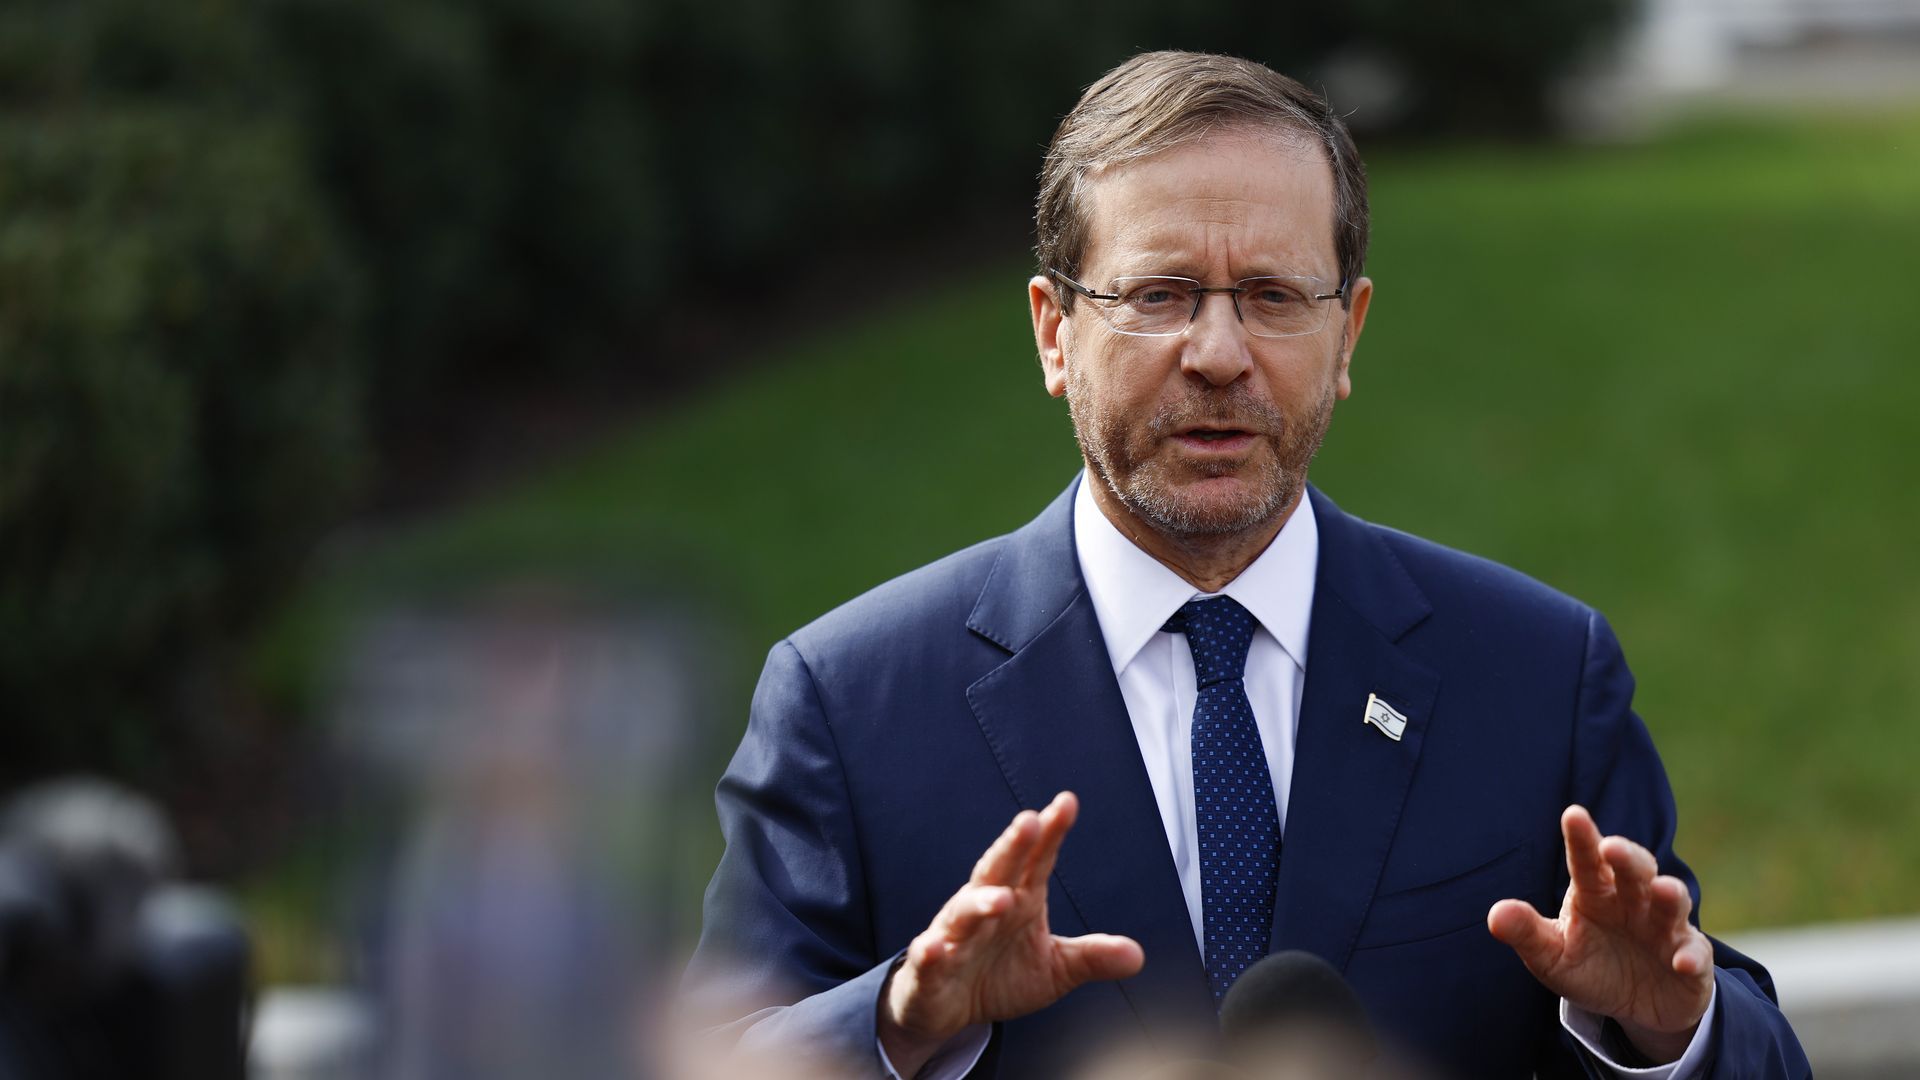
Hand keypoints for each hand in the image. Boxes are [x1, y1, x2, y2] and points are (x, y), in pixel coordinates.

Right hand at [879, 792, 1143, 1077]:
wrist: (947, 1006)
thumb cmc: (1001, 975)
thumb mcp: (1054, 968)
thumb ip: (1091, 957)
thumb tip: (1137, 956)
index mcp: (1019, 899)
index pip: (1037, 861)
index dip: (1051, 833)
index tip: (1068, 802)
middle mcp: (985, 908)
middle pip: (998, 871)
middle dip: (1012, 847)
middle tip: (1029, 821)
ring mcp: (954, 935)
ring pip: (964, 912)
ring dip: (980, 903)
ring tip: (1001, 899)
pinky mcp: (930, 968)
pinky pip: (928, 957)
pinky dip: (930, 951)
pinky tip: (935, 947)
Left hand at [1487, 805, 1713, 1063]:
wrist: (1633, 1005)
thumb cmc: (1590, 966)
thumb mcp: (1552, 955)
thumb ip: (1527, 933)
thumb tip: (1495, 915)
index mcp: (1595, 892)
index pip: (1585, 861)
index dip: (1581, 839)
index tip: (1573, 815)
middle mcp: (1632, 901)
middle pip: (1634, 870)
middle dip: (1627, 857)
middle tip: (1612, 848)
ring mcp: (1665, 928)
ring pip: (1670, 902)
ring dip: (1668, 895)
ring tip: (1662, 889)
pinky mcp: (1690, 959)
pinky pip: (1695, 954)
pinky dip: (1692, 956)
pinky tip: (1683, 961)